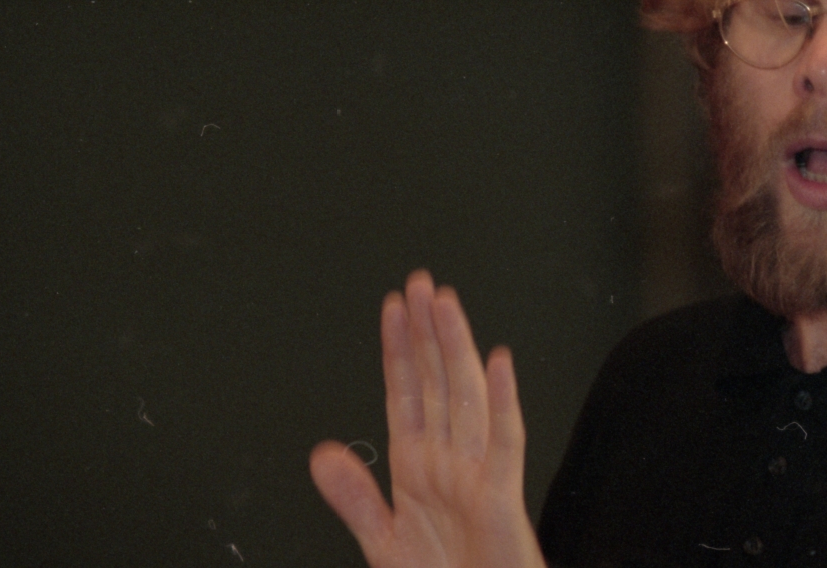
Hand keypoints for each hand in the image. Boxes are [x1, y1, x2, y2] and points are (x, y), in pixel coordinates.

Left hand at [311, 271, 545, 567]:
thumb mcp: (383, 542)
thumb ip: (354, 498)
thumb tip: (322, 454)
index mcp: (419, 468)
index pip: (407, 392)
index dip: (399, 348)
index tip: (394, 308)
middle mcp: (449, 462)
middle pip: (437, 381)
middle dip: (428, 330)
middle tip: (421, 283)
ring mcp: (476, 476)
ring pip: (466, 398)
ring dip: (456, 349)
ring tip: (446, 305)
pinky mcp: (500, 498)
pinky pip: (504, 444)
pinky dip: (503, 404)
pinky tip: (498, 365)